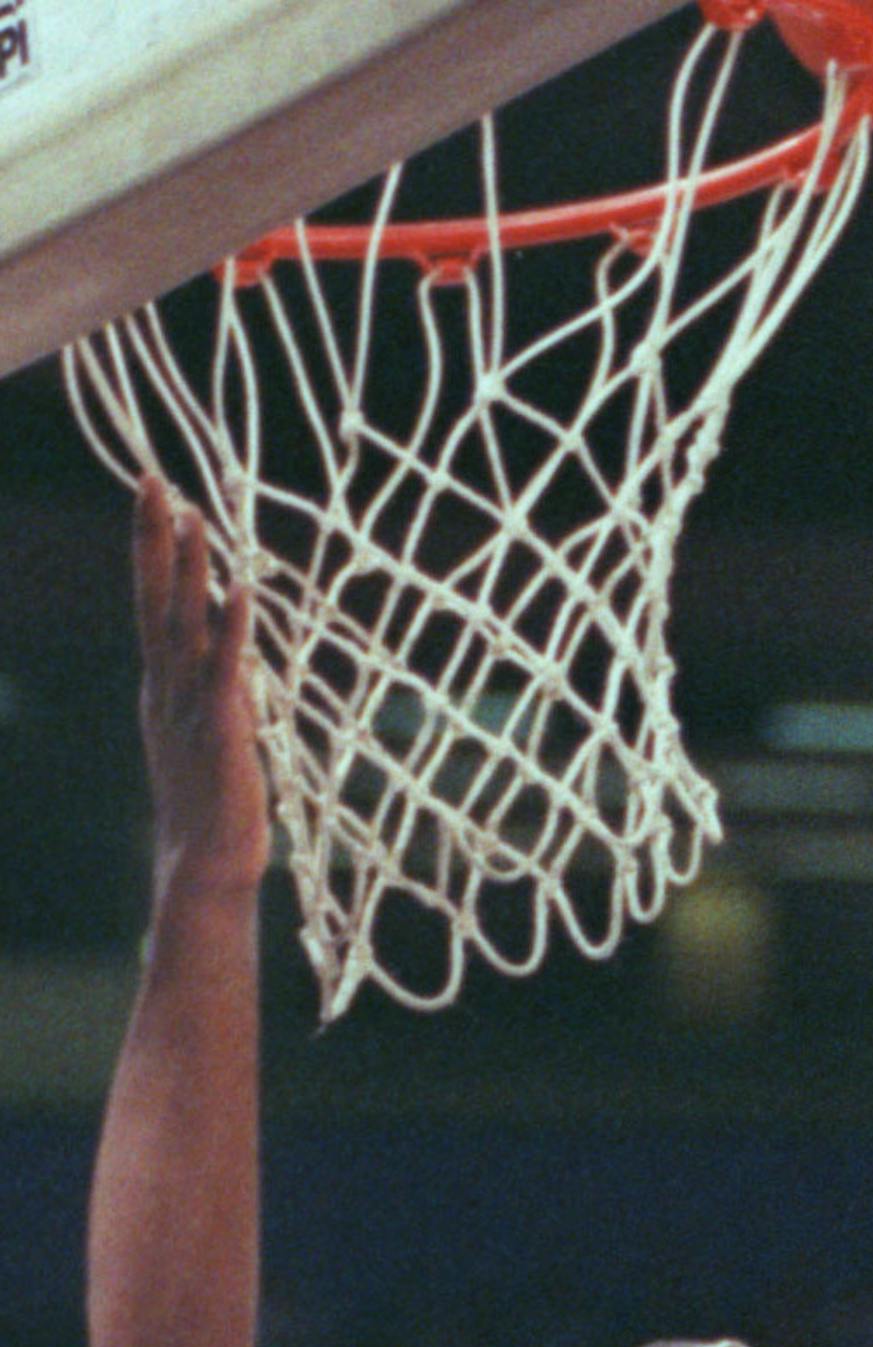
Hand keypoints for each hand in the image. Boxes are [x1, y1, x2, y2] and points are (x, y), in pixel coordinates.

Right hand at [134, 476, 266, 900]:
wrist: (205, 862)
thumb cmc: (211, 804)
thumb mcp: (205, 731)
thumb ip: (212, 688)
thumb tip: (226, 646)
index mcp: (163, 686)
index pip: (153, 605)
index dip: (152, 553)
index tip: (157, 501)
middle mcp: (167, 687)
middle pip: (154, 598)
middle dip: (155, 538)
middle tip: (155, 479)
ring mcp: (189, 705)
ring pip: (185, 622)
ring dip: (189, 568)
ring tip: (193, 514)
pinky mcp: (222, 728)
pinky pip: (227, 668)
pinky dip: (233, 627)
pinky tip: (240, 589)